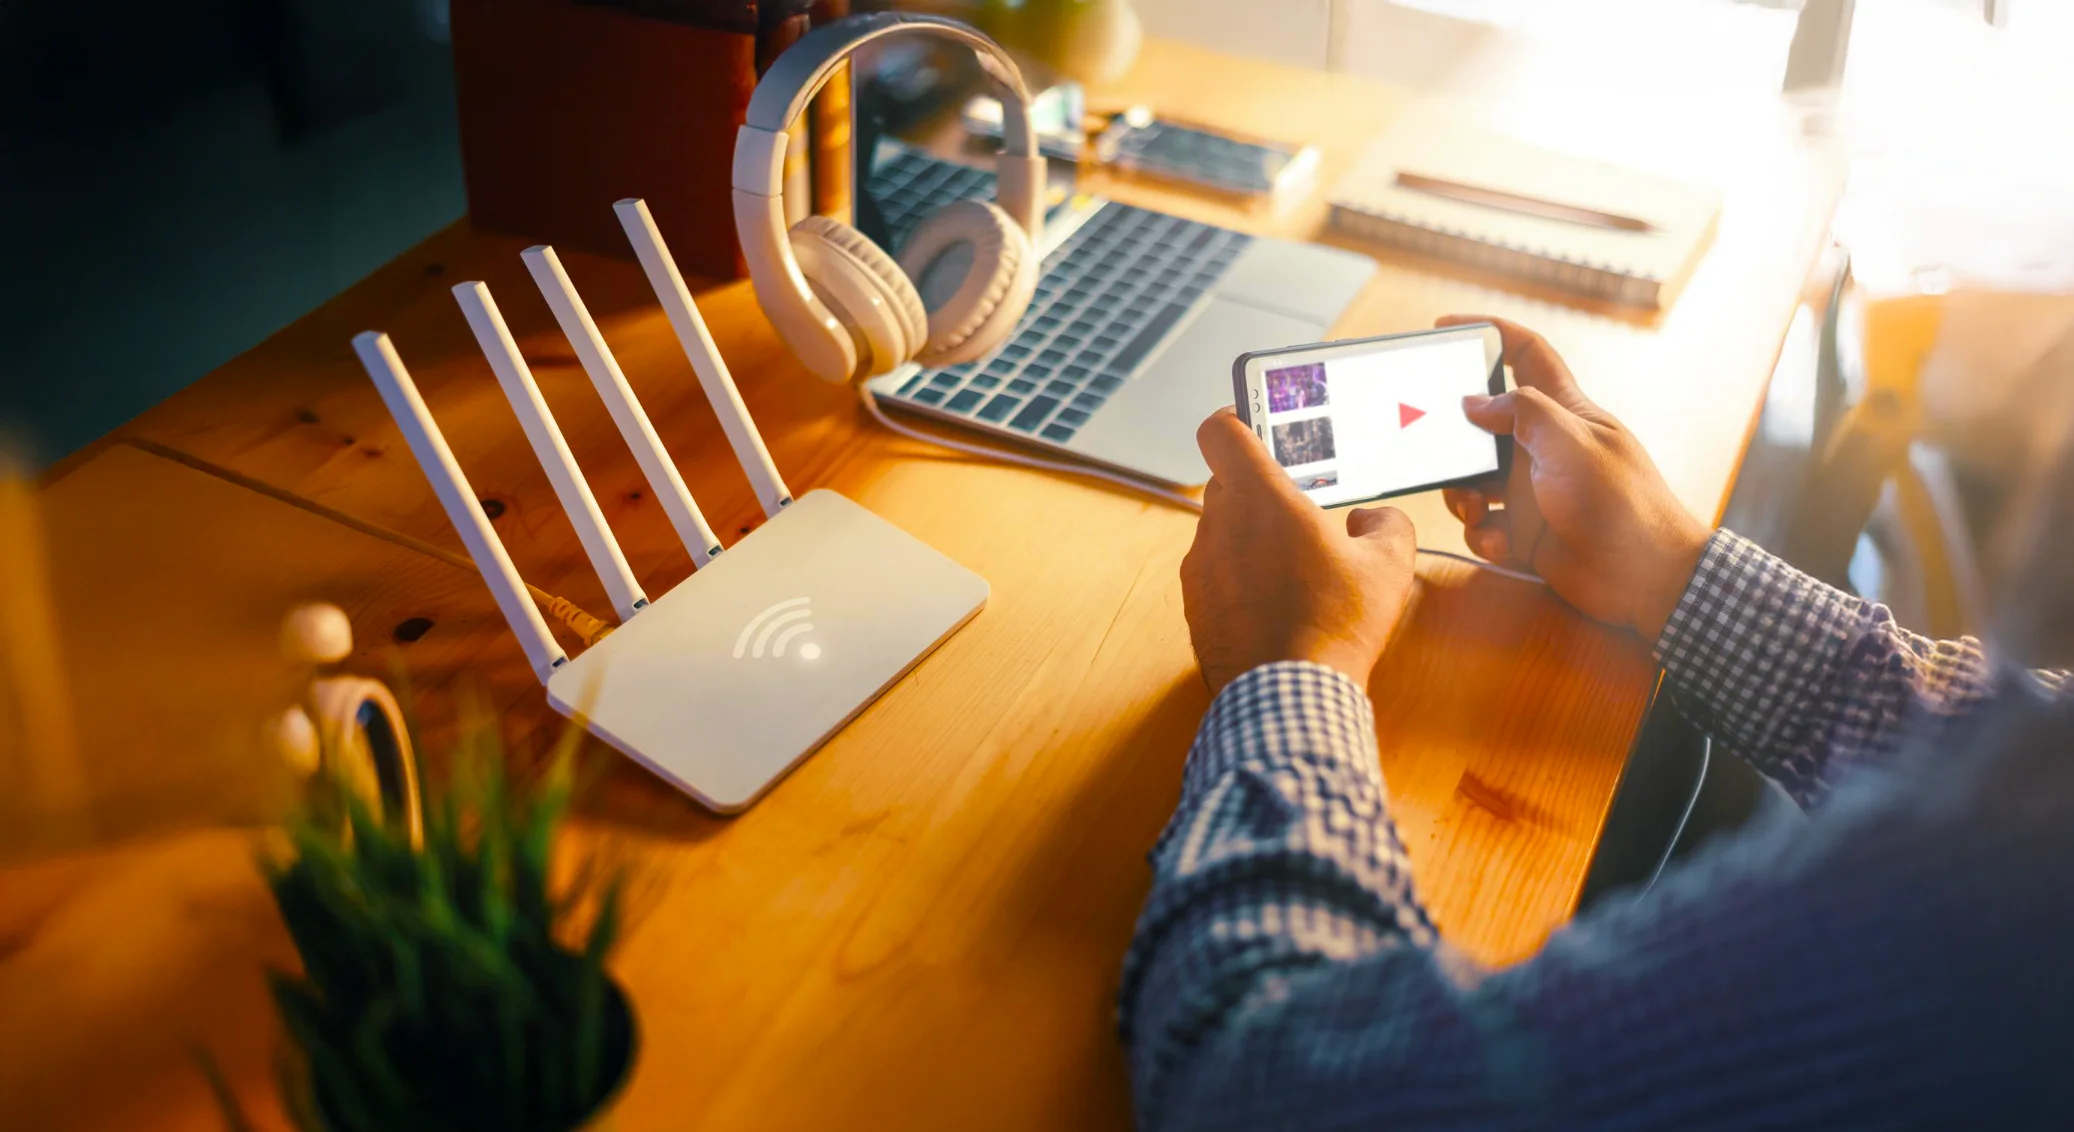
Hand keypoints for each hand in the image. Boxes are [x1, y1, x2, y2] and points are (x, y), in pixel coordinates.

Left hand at [1181, 408, 1418, 694]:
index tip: (1256, 425)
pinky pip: (1215, 575)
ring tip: (1295, 567)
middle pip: (1227, 482)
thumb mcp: (1387, 564)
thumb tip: (1370, 518)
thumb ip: (1385, 523)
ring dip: (1250, 538)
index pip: (1219, 430)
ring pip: (1221, 531)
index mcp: (1259, 498)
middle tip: (1299, 509)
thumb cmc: (1336, 626)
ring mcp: (1199, 570)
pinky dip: (1239, 578)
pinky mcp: (1195, 608)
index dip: (1235, 419)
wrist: (1290, 699)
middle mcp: (1217, 527)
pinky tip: (1277, 604)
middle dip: (1260, 489)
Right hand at [1438, 316, 1711, 643]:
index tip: (1447, 328)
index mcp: (1563, 412)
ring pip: (1474, 480)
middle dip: (1456, 441)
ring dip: (1464, 496)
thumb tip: (1473, 403)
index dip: (1490, 332)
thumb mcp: (1571, 443)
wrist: (1646, 579)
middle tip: (1443, 454)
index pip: (1527, 354)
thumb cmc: (1621, 503)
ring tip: (1476, 512)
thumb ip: (1521, 412)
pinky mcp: (1526, 532)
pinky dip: (1483, 535)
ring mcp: (1533, 491)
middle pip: (1483, 426)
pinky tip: (1500, 544)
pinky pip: (1485, 526)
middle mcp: (1544, 447)